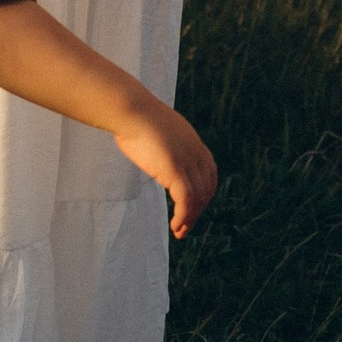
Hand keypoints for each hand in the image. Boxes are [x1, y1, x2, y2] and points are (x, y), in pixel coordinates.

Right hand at [115, 95, 219, 237]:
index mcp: (194, 143)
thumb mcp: (160, 132)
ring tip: (179, 231)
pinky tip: (175, 225)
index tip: (192, 211)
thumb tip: (158, 151)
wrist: (131, 110)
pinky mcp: (175, 169)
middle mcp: (195, 152)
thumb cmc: (137, 120)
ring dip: (190, 219)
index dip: (203, 197)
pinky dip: (184, 216)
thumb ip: (167, 145)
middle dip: (197, 212)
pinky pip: (186, 200)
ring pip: (197, 198)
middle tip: (184, 228)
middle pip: (206, 190)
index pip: (209, 176)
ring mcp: (186, 160)